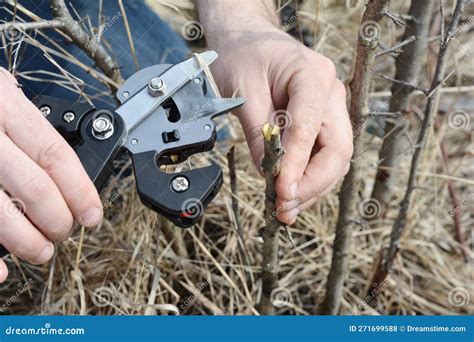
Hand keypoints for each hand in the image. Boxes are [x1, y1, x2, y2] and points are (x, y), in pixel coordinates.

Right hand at [0, 68, 102, 281]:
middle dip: (57, 220)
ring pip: (0, 214)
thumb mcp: (0, 92)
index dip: (80, 191)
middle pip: (34, 188)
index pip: (54, 155)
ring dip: (27, 242)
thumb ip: (27, 126)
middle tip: (64, 232)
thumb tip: (66, 176)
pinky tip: (0, 273)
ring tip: (41, 251)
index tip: (92, 214)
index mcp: (3, 104)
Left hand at [206, 22, 352, 223]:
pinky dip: (308, 178)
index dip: (297, 164)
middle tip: (285, 206)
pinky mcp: (322, 122)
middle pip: (337, 149)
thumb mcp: (243, 90)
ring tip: (286, 209)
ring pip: (334, 158)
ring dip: (312, 187)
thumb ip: (258, 131)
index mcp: (313, 76)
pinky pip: (322, 155)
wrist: (249, 41)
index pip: (310, 128)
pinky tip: (291, 194)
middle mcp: (331, 93)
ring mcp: (331, 108)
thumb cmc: (244, 56)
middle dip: (313, 183)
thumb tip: (268, 172)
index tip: (281, 191)